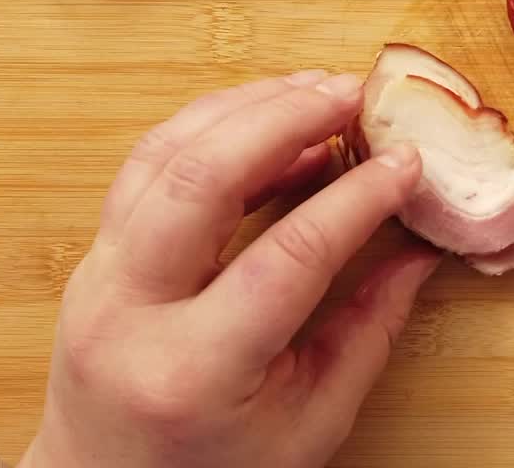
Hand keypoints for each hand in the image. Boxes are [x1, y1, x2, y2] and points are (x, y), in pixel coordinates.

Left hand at [18, 70, 436, 467]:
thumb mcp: (310, 424)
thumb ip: (368, 331)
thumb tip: (418, 249)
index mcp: (192, 371)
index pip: (286, 257)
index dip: (357, 199)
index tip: (406, 163)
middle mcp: (129, 312)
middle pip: (200, 179)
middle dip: (284, 118)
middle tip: (351, 91)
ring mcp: (99, 277)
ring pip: (163, 155)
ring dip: (244, 108)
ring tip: (314, 89)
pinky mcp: (95, 255)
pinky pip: (145, 165)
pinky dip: (208, 127)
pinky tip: (263, 118)